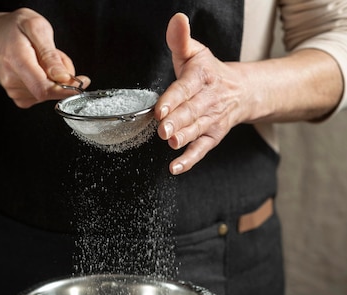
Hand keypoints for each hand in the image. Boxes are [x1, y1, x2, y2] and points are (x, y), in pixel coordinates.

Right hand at [0, 8, 89, 107]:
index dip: (66, 90)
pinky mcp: (20, 98)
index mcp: (17, 61)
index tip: (81, 84)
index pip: (44, 89)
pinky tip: (39, 69)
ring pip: (49, 93)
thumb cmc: (12, 29)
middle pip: (50, 91)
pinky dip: (48, 83)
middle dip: (63, 77)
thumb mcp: (35, 27)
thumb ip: (50, 54)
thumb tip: (63, 77)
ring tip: (42, 58)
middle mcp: (13, 81)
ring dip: (55, 78)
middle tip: (57, 56)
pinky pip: (44, 95)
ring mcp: (15, 92)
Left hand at [155, 13, 243, 174]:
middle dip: (177, 121)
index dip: (173, 99)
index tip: (160, 109)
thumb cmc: (208, 73)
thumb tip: (177, 19)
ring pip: (196, 131)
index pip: (185, 88)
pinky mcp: (212, 137)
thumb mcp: (195, 53)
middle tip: (163, 129)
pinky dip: (188, 160)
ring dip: (184, 138)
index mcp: (202, 77)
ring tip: (172, 143)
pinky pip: (201, 150)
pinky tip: (174, 168)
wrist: (240, 91)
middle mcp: (208, 100)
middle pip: (190, 112)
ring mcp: (211, 120)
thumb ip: (181, 40)